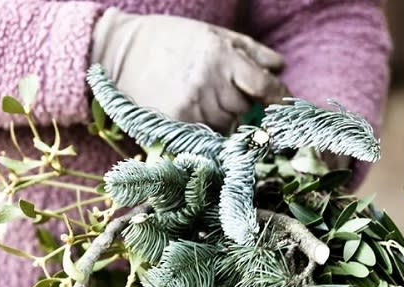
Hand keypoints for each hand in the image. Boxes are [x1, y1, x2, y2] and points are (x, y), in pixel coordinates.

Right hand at [91, 9, 286, 130]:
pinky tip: (194, 111)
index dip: (277, 97)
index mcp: (222, 56)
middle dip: (243, 105)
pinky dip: (205, 127)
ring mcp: (192, 104)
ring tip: (205, 99)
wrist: (122, 51)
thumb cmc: (173, 39)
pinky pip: (204, 134)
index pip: (263, 85)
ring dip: (224, 117)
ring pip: (226, 124)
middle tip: (226, 94)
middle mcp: (209, 81)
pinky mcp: (176, 121)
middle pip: (245, 109)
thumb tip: (280, 70)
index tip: (281, 104)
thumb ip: (252, 52)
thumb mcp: (214, 34)